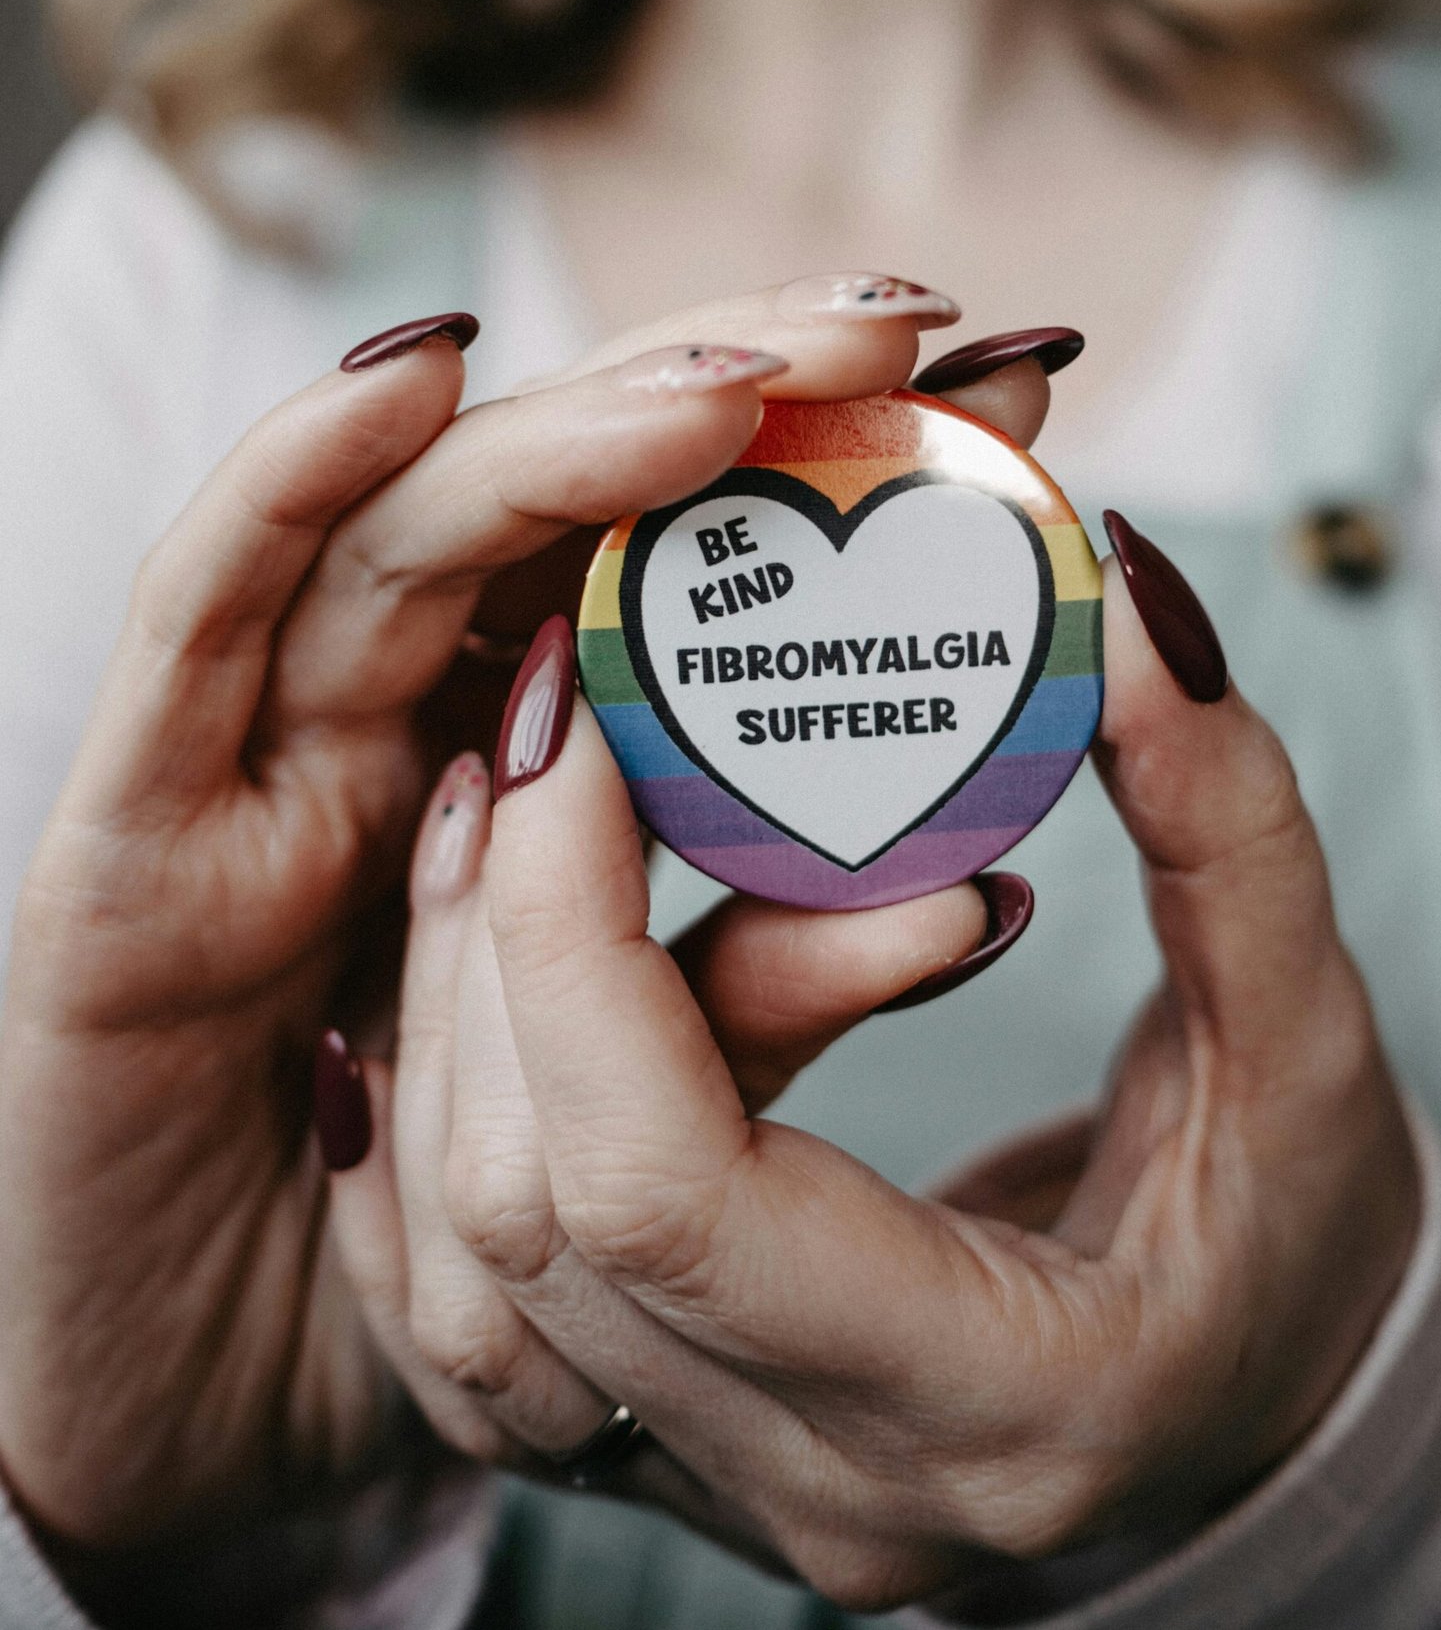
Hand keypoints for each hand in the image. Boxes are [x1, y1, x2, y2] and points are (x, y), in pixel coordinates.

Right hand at [0, 276, 957, 1551]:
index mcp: (514, 770)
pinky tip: (409, 381)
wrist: (230, 1444)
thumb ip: (769, 979)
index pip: (673, 547)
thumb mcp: (677, 1121)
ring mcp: (249, 768)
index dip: (819, 446)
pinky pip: (191, 623)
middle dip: (722, 385)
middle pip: (549, 496)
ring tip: (742, 367)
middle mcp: (384, 730)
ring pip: (399, 530)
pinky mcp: (120, 840)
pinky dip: (287, 484)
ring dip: (562, 424)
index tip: (1000, 371)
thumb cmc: (471, 1283)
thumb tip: (971, 887)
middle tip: (903, 317)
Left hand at [338, 511, 1418, 1610]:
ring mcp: (721, 1483)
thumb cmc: (1305, 1244)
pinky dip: (448, 1106)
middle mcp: (823, 1479)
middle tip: (549, 720)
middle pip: (532, 1208)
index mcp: (992, 1398)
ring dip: (458, 1010)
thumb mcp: (1309, 1033)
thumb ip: (1224, 818)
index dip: (574, 933)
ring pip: (466, 1258)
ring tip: (514, 809)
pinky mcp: (663, 1435)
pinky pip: (463, 1296)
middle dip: (505, 934)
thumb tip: (1121, 598)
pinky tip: (483, 954)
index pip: (667, 1190)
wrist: (1266, 1415)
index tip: (574, 718)